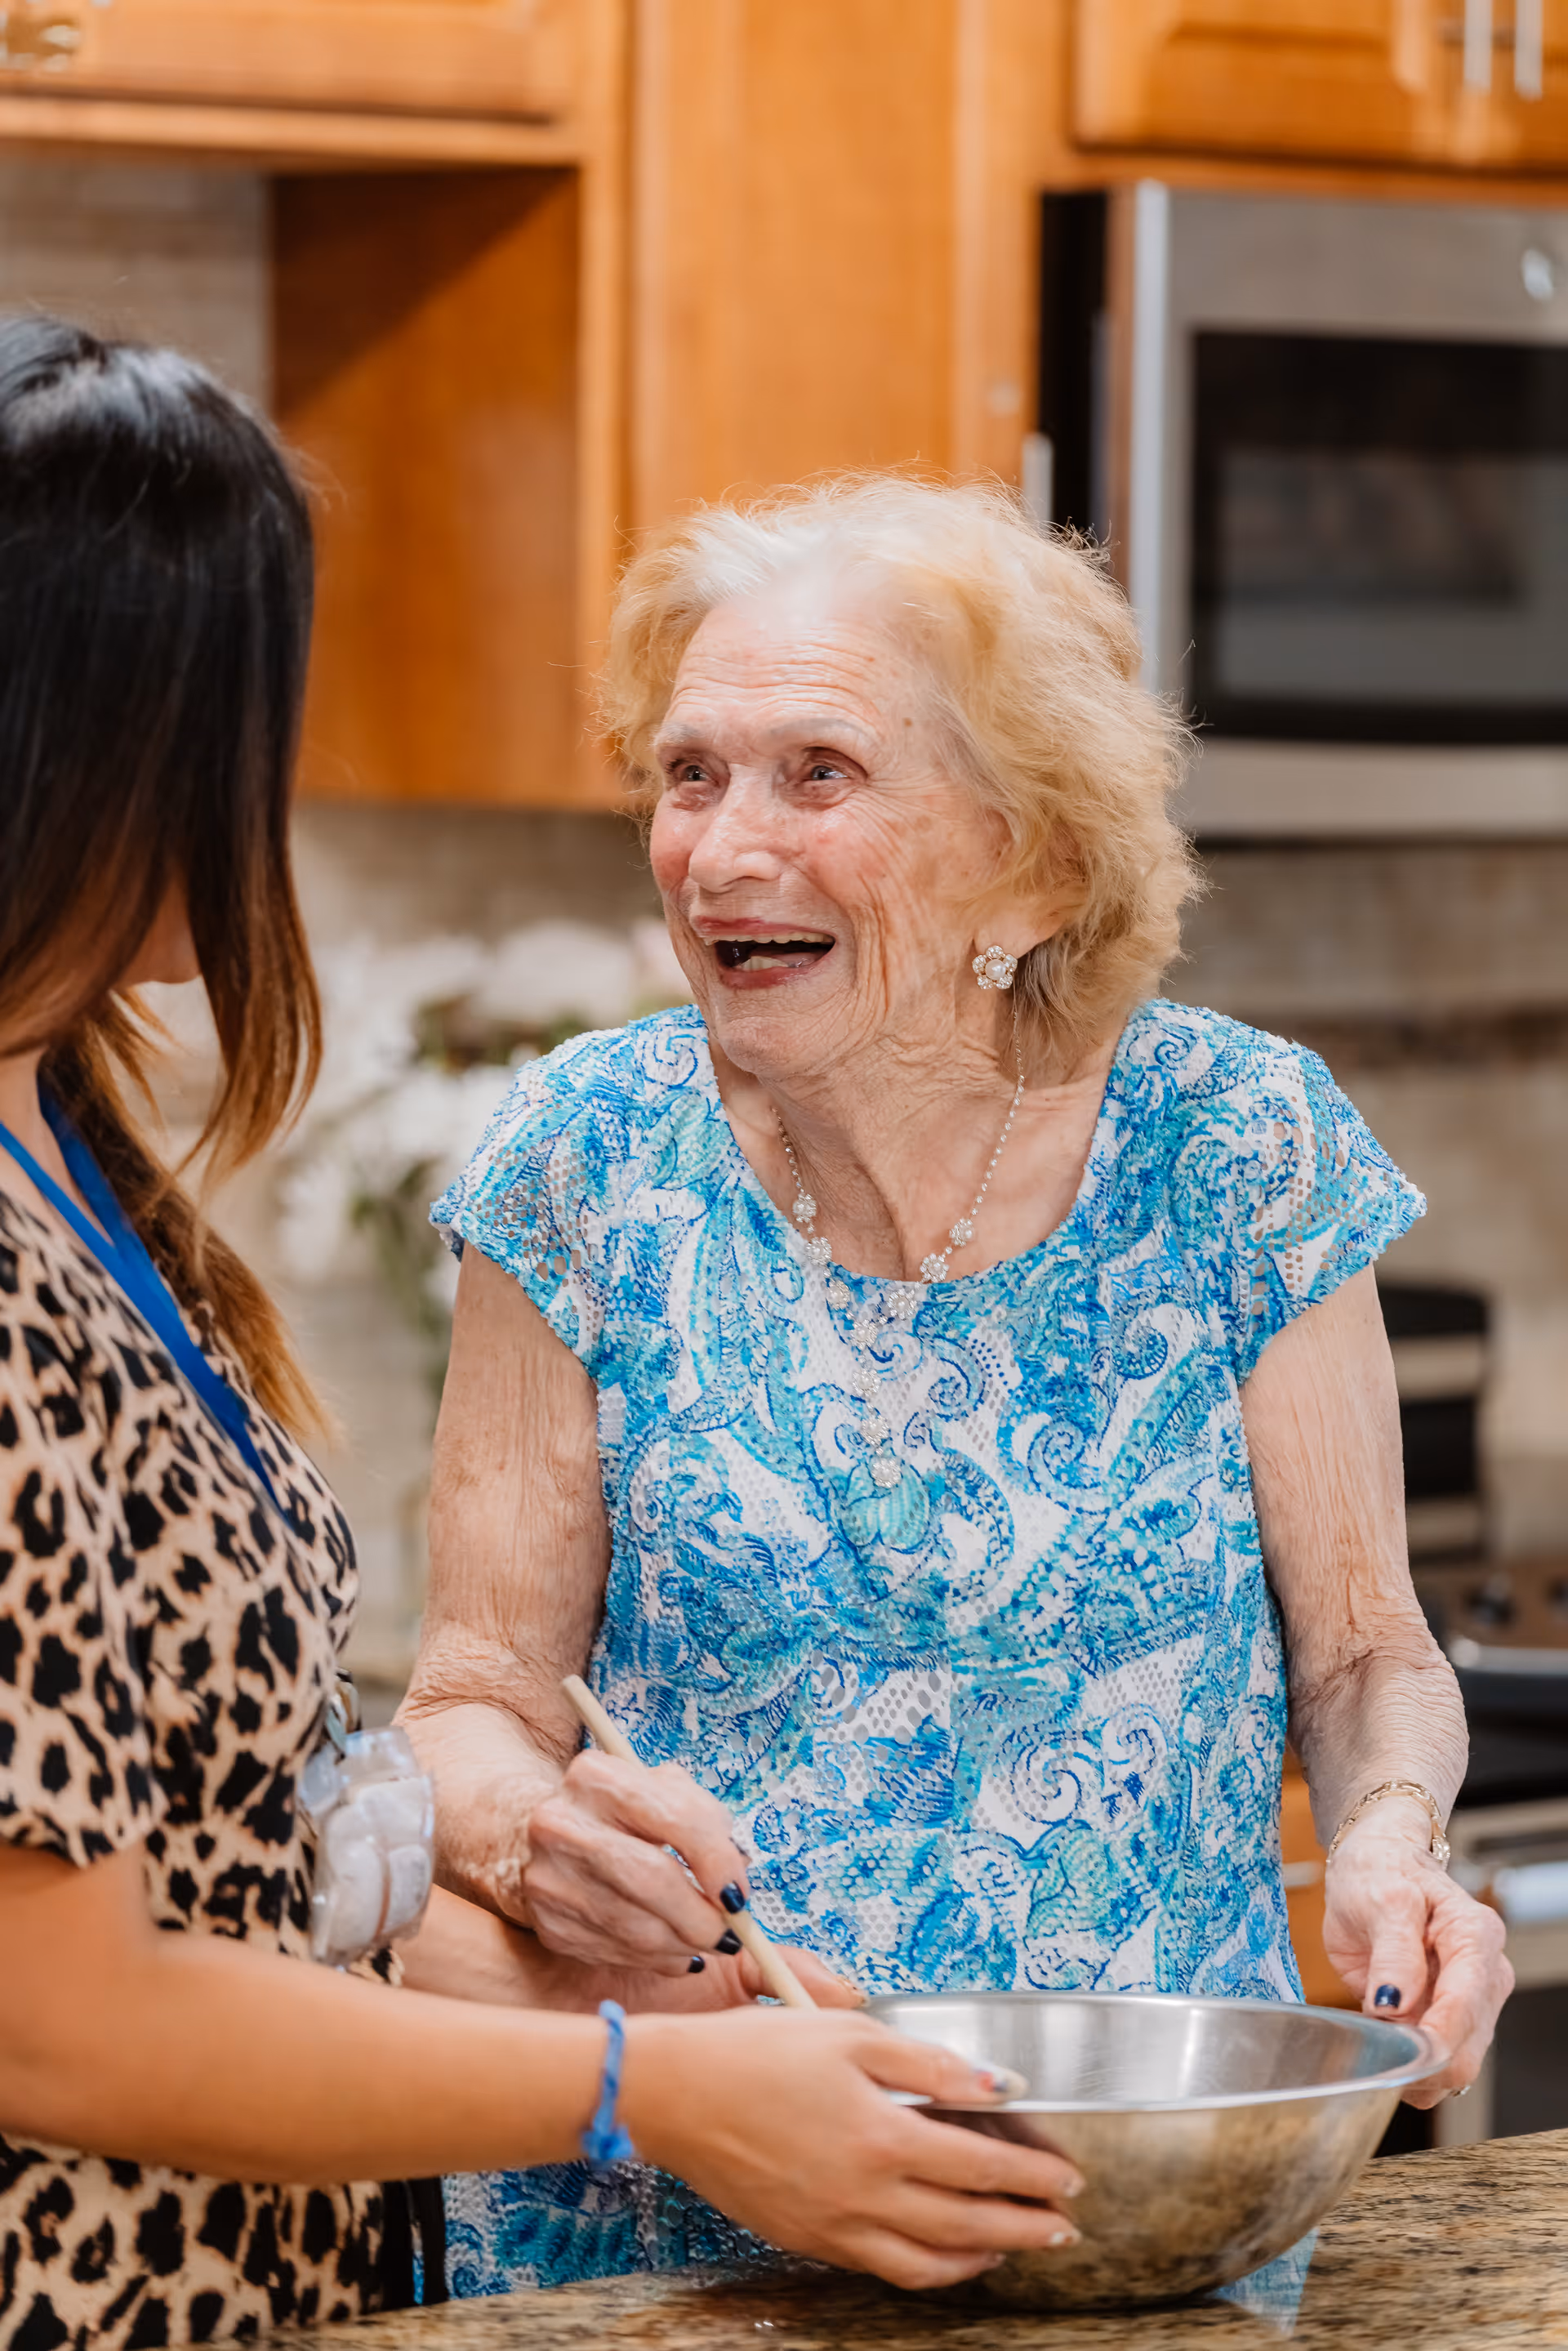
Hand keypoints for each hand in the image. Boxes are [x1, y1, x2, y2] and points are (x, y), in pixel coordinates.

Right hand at [523, 1751, 858, 1999]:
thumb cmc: (629, 1824)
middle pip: (650, 1878)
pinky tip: (664, 1950)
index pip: (674, 1815)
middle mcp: (564, 1819)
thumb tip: (838, 1986)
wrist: (525, 1833)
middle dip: (701, 1918)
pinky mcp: (543, 1917)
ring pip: (633, 1927)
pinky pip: (611, 1952)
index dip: (716, 1861)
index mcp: (602, 1775)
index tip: (741, 1895)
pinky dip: (650, 1960)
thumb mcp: (677, 1816)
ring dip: (680, 1947)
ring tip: (697, 1943)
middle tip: (725, 1933)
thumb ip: (732, 1860)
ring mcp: (546, 1871)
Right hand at [625, 2008, 1082, 2290]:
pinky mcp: (807, 2239)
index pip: (983, 2167)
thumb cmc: (757, 2052)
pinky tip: (938, 2252)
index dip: (1034, 2174)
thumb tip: (1000, 2086)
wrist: (675, 2095)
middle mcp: (865, 2195)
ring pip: (928, 2264)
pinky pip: (882, 2269)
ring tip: (1011, 2245)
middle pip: (969, 2225)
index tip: (1068, 2176)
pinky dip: (925, 2268)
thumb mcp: (850, 2033)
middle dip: (1026, 2227)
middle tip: (1063, 2227)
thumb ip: (930, 2065)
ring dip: (981, 2257)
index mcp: (882, 2137)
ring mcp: (835, 2226)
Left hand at [1322, 1798, 1511, 2105]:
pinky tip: (1382, 2044)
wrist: (1376, 1864)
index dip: (1433, 2040)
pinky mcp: (1448, 2020)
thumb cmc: (1382, 1870)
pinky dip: (1408, 2067)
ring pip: (1452, 2069)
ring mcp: (1470, 2003)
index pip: (1465, 2006)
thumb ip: (1393, 1951)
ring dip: (1412, 2069)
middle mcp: (1484, 1976)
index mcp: (1476, 1937)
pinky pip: (1433, 2065)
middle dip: (1420, 2063)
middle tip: (1372, 2050)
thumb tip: (1393, 2005)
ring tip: (1373, 2039)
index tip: (1397, 2054)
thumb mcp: (1383, 1897)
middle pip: (1465, 2052)